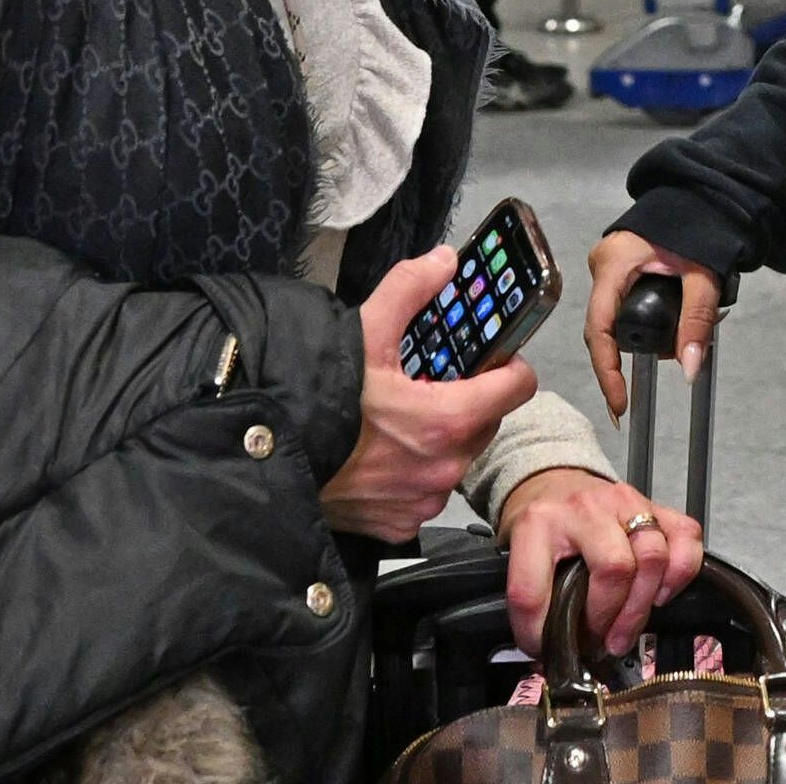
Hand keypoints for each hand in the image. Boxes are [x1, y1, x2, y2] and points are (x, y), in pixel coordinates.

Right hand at [322, 246, 538, 541]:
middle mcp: (444, 466)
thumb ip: (409, 290)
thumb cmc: (315, 398)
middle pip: (487, 422)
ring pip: (456, 458)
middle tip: (431, 385)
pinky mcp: (400, 524)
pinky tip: (381, 457)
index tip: (491, 358)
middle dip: (469, 402)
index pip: (518, 387)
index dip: (507, 365)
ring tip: (399, 421)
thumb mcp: (362, 333)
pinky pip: (426, 493)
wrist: (267, 457)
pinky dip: (414, 474)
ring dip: (441, 440)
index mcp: (448, 419)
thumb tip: (444, 261)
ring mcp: (423, 500)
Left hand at [494, 468, 705, 653]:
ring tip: (627, 628)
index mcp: (539, 523)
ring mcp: (626, 503)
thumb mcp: (522, 554)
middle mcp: (585, 509)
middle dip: (610, 618)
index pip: (535, 590)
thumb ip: (533, 597)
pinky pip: (686, 539)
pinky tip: (659, 593)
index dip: (539, 632)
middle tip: (602, 640)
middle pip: (615, 568)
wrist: (556, 483)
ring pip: (654, 555)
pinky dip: (680, 574)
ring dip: (642, 605)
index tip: (545, 646)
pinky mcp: (658, 506)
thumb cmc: (545, 526)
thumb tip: (547, 651)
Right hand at [584, 231, 719, 416]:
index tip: (620, 404)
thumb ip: (697, 321)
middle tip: (675, 356)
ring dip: (648, 336)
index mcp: (614, 263)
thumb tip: (690, 369)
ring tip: (685, 334)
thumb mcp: (703, 276)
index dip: (606, 370)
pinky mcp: (618, 273)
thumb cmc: (700, 227)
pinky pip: (624, 308)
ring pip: (617, 320)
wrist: (703, 197)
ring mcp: (607, 270)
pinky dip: (647, 321)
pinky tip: (673, 324)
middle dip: (639, 351)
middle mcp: (602, 267)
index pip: (599, 328)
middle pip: (606, 328)